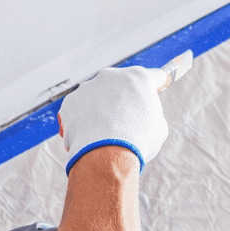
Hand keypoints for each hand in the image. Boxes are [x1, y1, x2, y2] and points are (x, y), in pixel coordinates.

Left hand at [56, 62, 182, 173]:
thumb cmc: (139, 140)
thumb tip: (143, 116)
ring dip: (101, 110)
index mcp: (138, 77)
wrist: (107, 154)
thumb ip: (150, 115)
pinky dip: (84, 121)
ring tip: (105, 133)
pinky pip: (79, 110)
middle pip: (120, 86)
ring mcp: (88, 87)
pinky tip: (90, 135)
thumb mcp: (158, 127)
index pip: (153, 77)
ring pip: (97, 97)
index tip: (157, 87)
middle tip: (126, 121)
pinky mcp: (71, 102)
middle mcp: (111, 76)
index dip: (156, 84)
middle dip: (123, 100)